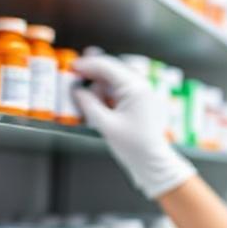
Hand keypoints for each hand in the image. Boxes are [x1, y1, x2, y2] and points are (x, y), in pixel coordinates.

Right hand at [72, 55, 195, 198]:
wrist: (153, 162)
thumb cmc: (135, 147)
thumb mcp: (106, 125)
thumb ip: (89, 104)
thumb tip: (77, 91)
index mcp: (136, 88)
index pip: (107, 67)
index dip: (87, 65)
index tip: (73, 66)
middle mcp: (143, 86)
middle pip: (113, 69)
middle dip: (94, 72)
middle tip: (77, 75)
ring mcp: (145, 93)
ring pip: (118, 79)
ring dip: (101, 83)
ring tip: (88, 95)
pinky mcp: (144, 101)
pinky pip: (124, 89)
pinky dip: (110, 92)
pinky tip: (99, 100)